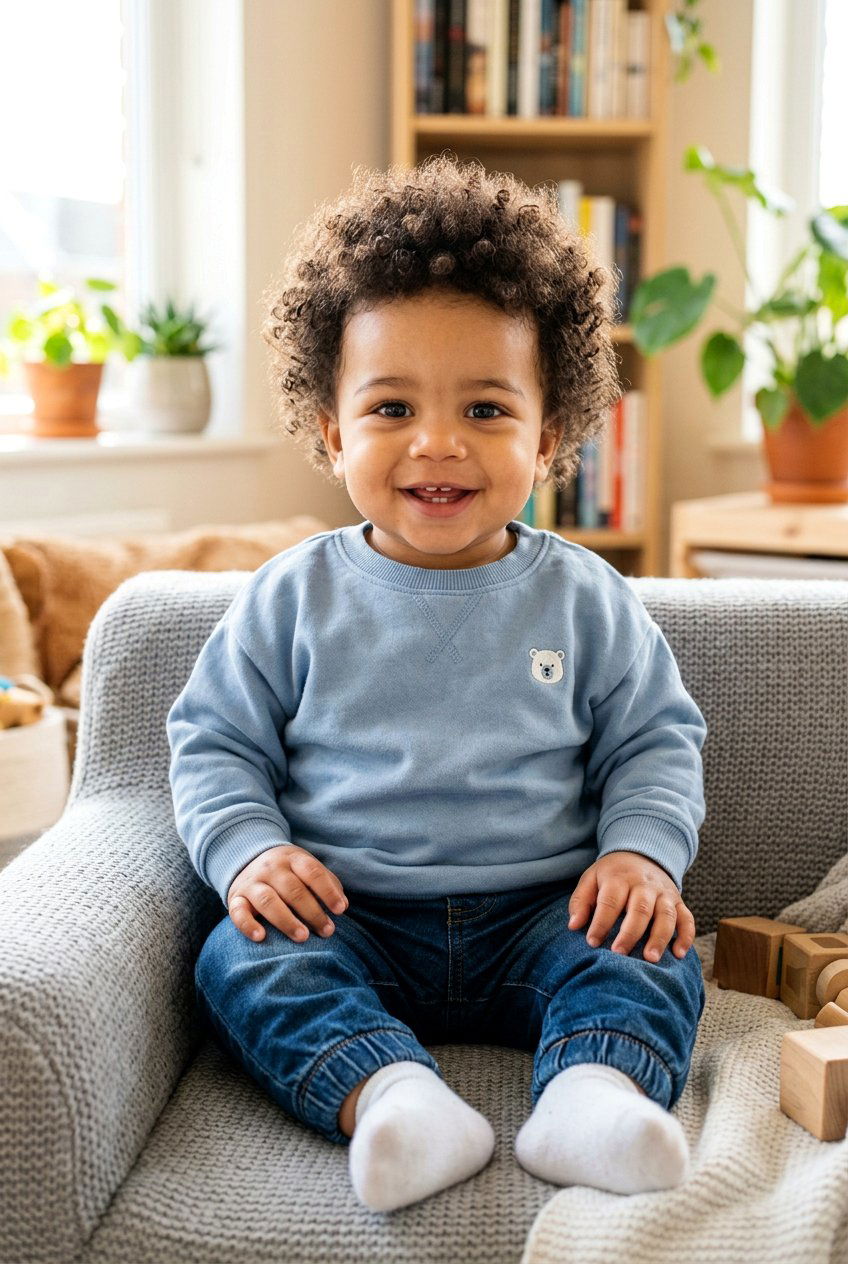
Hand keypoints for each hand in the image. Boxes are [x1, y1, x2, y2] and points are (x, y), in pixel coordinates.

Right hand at [226, 843, 348, 942]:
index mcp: (292, 858)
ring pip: (268, 901)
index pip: (312, 872)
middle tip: (327, 931)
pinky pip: (238, 912)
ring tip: (303, 937)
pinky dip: (248, 925)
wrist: (246, 858)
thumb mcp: (305, 867)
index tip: (340, 910)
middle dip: (312, 912)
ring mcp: (252, 882)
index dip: (327, 891)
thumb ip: (326, 882)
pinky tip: (261, 937)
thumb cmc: (287, 871)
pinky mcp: (235, 898)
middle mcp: (271, 868)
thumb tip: (343, 905)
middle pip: (293, 889)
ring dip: (286, 920)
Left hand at [567, 851, 694, 962]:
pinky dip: (686, 936)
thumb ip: (580, 901)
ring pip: (666, 915)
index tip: (592, 942)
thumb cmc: (611, 874)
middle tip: (619, 954)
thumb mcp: (591, 878)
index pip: (610, 902)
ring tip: (651, 959)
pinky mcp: (678, 902)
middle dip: (630, 933)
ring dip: (660, 937)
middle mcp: (644, 885)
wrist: (641, 854)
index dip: (601, 923)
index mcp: (619, 878)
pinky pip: (687, 918)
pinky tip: (679, 954)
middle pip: (640, 909)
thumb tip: (573, 926)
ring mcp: (664, 893)